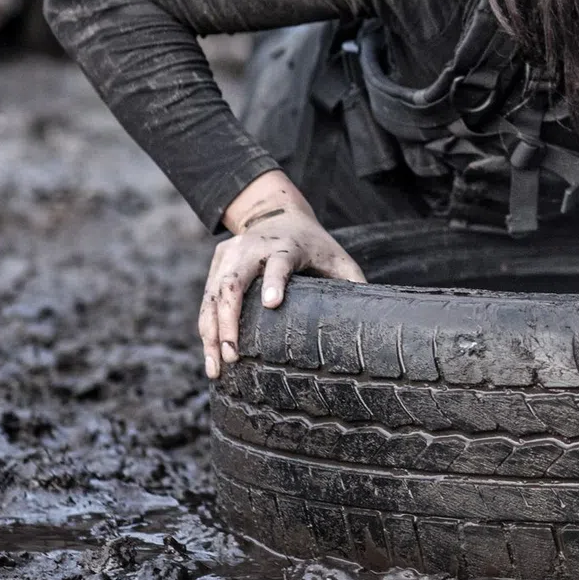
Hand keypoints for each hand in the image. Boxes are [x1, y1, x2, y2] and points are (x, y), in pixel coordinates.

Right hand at [200, 171, 365, 378]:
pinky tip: (211, 355)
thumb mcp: (337, 256)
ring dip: (211, 333)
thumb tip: (372, 315)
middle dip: (230, 320)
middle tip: (234, 355)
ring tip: (216, 367)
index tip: (273, 304)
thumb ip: (352, 281)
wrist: (278, 212)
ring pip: (213, 295)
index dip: (275, 282)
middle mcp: (253, 248)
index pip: (280, 263)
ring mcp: (230, 254)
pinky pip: (206, 299)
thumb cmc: (314, 244)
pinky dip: (206, 328)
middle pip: (234, 283)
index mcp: (287, 246)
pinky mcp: (217, 262)